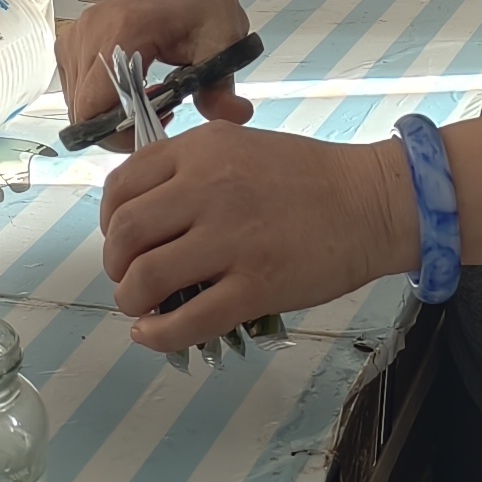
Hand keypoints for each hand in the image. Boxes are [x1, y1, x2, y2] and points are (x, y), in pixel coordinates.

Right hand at [55, 0, 257, 137]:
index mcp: (123, 31)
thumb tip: (236, 116)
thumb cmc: (202, 2)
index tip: (157, 125)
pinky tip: (131, 88)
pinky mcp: (73, 40)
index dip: (118, 131)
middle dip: (117, 127)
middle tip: (158, 114)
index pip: (94, 103)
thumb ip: (222, 86)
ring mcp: (77, 35)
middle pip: (82, 108)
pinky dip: (98, 98)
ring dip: (108, 113)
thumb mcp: (222, 43)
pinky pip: (74, 86)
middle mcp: (91, 31)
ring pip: (76, 101)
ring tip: (148, 98)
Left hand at [101, 125, 415, 352]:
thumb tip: (143, 217)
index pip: (122, 187)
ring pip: (145, 279)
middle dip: (115, 264)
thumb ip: (192, 170)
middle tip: (130, 277)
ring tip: (143, 306)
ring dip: (131, 300)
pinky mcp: (255, 287)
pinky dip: (158, 336)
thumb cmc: (309, 176)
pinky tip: (154, 335)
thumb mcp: (241, 146)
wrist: (372, 202)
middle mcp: (209, 190)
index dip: (109, 220)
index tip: (122, 239)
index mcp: (202, 150)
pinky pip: (187, 321)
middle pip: (125, 234)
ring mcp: (232, 240)